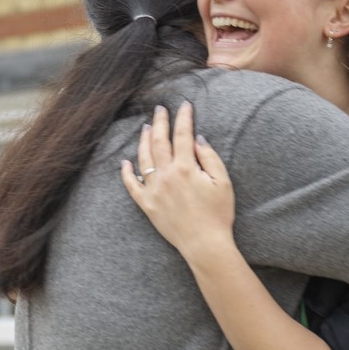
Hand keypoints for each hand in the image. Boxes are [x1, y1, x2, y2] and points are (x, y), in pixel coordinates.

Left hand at [121, 101, 235, 257]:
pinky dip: (127, 173)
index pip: (182, 135)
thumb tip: (196, 139)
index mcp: (185, 168)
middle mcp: (166, 176)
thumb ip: (209, 157)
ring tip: (146, 127)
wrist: (204, 243)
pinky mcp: (147, 205)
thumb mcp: (223, 182)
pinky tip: (125, 162)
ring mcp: (153, 190)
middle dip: (160, 122)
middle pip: (159, 142)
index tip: (184, 105)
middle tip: (160, 109)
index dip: (183, 118)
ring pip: (143, 159)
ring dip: (144, 140)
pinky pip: (132, 186)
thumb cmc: (218, 214)